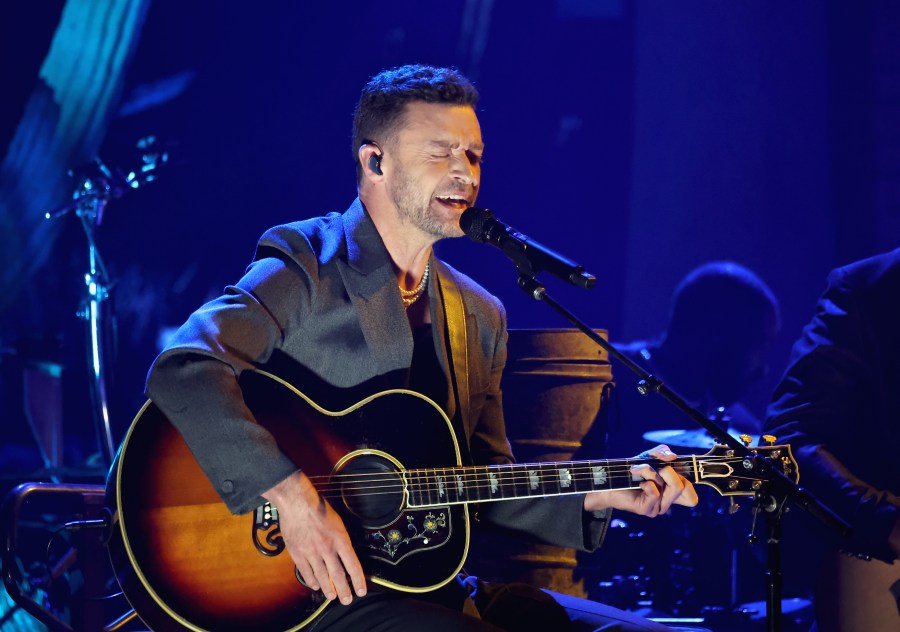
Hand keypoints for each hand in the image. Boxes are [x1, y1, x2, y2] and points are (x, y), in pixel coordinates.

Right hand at [262, 471, 366, 604]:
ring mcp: (311, 552)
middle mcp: (327, 549)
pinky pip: (306, 572)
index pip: (353, 565)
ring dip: (328, 589)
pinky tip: (316, 585)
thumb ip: (341, 539)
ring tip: (332, 596)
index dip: (358, 580)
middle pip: (338, 575)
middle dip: (344, 590)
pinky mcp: (298, 553)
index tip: (362, 590)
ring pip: (322, 576)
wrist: (297, 502)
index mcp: (340, 539)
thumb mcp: (338, 522)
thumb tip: (345, 554)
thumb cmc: (318, 508)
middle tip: (347, 601)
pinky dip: (311, 580)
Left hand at [583, 444, 698, 515]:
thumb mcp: (649, 457)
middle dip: (669, 471)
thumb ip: (662, 453)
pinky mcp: (647, 509)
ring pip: (670, 487)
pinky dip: (645, 479)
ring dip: (652, 472)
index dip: (689, 483)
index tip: (675, 470)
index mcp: (671, 493)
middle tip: (656, 468)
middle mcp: (666, 503)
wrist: (609, 480)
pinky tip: (637, 481)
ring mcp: (657, 508)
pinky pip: (655, 491)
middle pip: (683, 487)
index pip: (692, 498)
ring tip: (639, 470)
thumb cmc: (631, 470)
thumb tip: (673, 456)